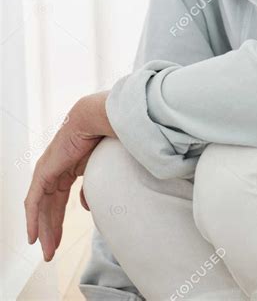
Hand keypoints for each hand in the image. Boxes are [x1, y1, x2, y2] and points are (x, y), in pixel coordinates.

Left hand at [24, 93, 111, 260]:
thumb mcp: (100, 169)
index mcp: (68, 167)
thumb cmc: (105, 138)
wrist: (97, 120)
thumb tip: (86, 207)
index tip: (61, 241)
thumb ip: (92, 188)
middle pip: (49, 207)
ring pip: (41, 208)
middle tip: (51, 253)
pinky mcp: (43, 171)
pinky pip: (34, 201)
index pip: (59, 200)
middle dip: (51, 231)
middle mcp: (54, 170)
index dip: (59, 222)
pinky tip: (34, 236)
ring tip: (47, 251)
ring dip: (44, 230)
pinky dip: (33, 219)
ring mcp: (47, 170)